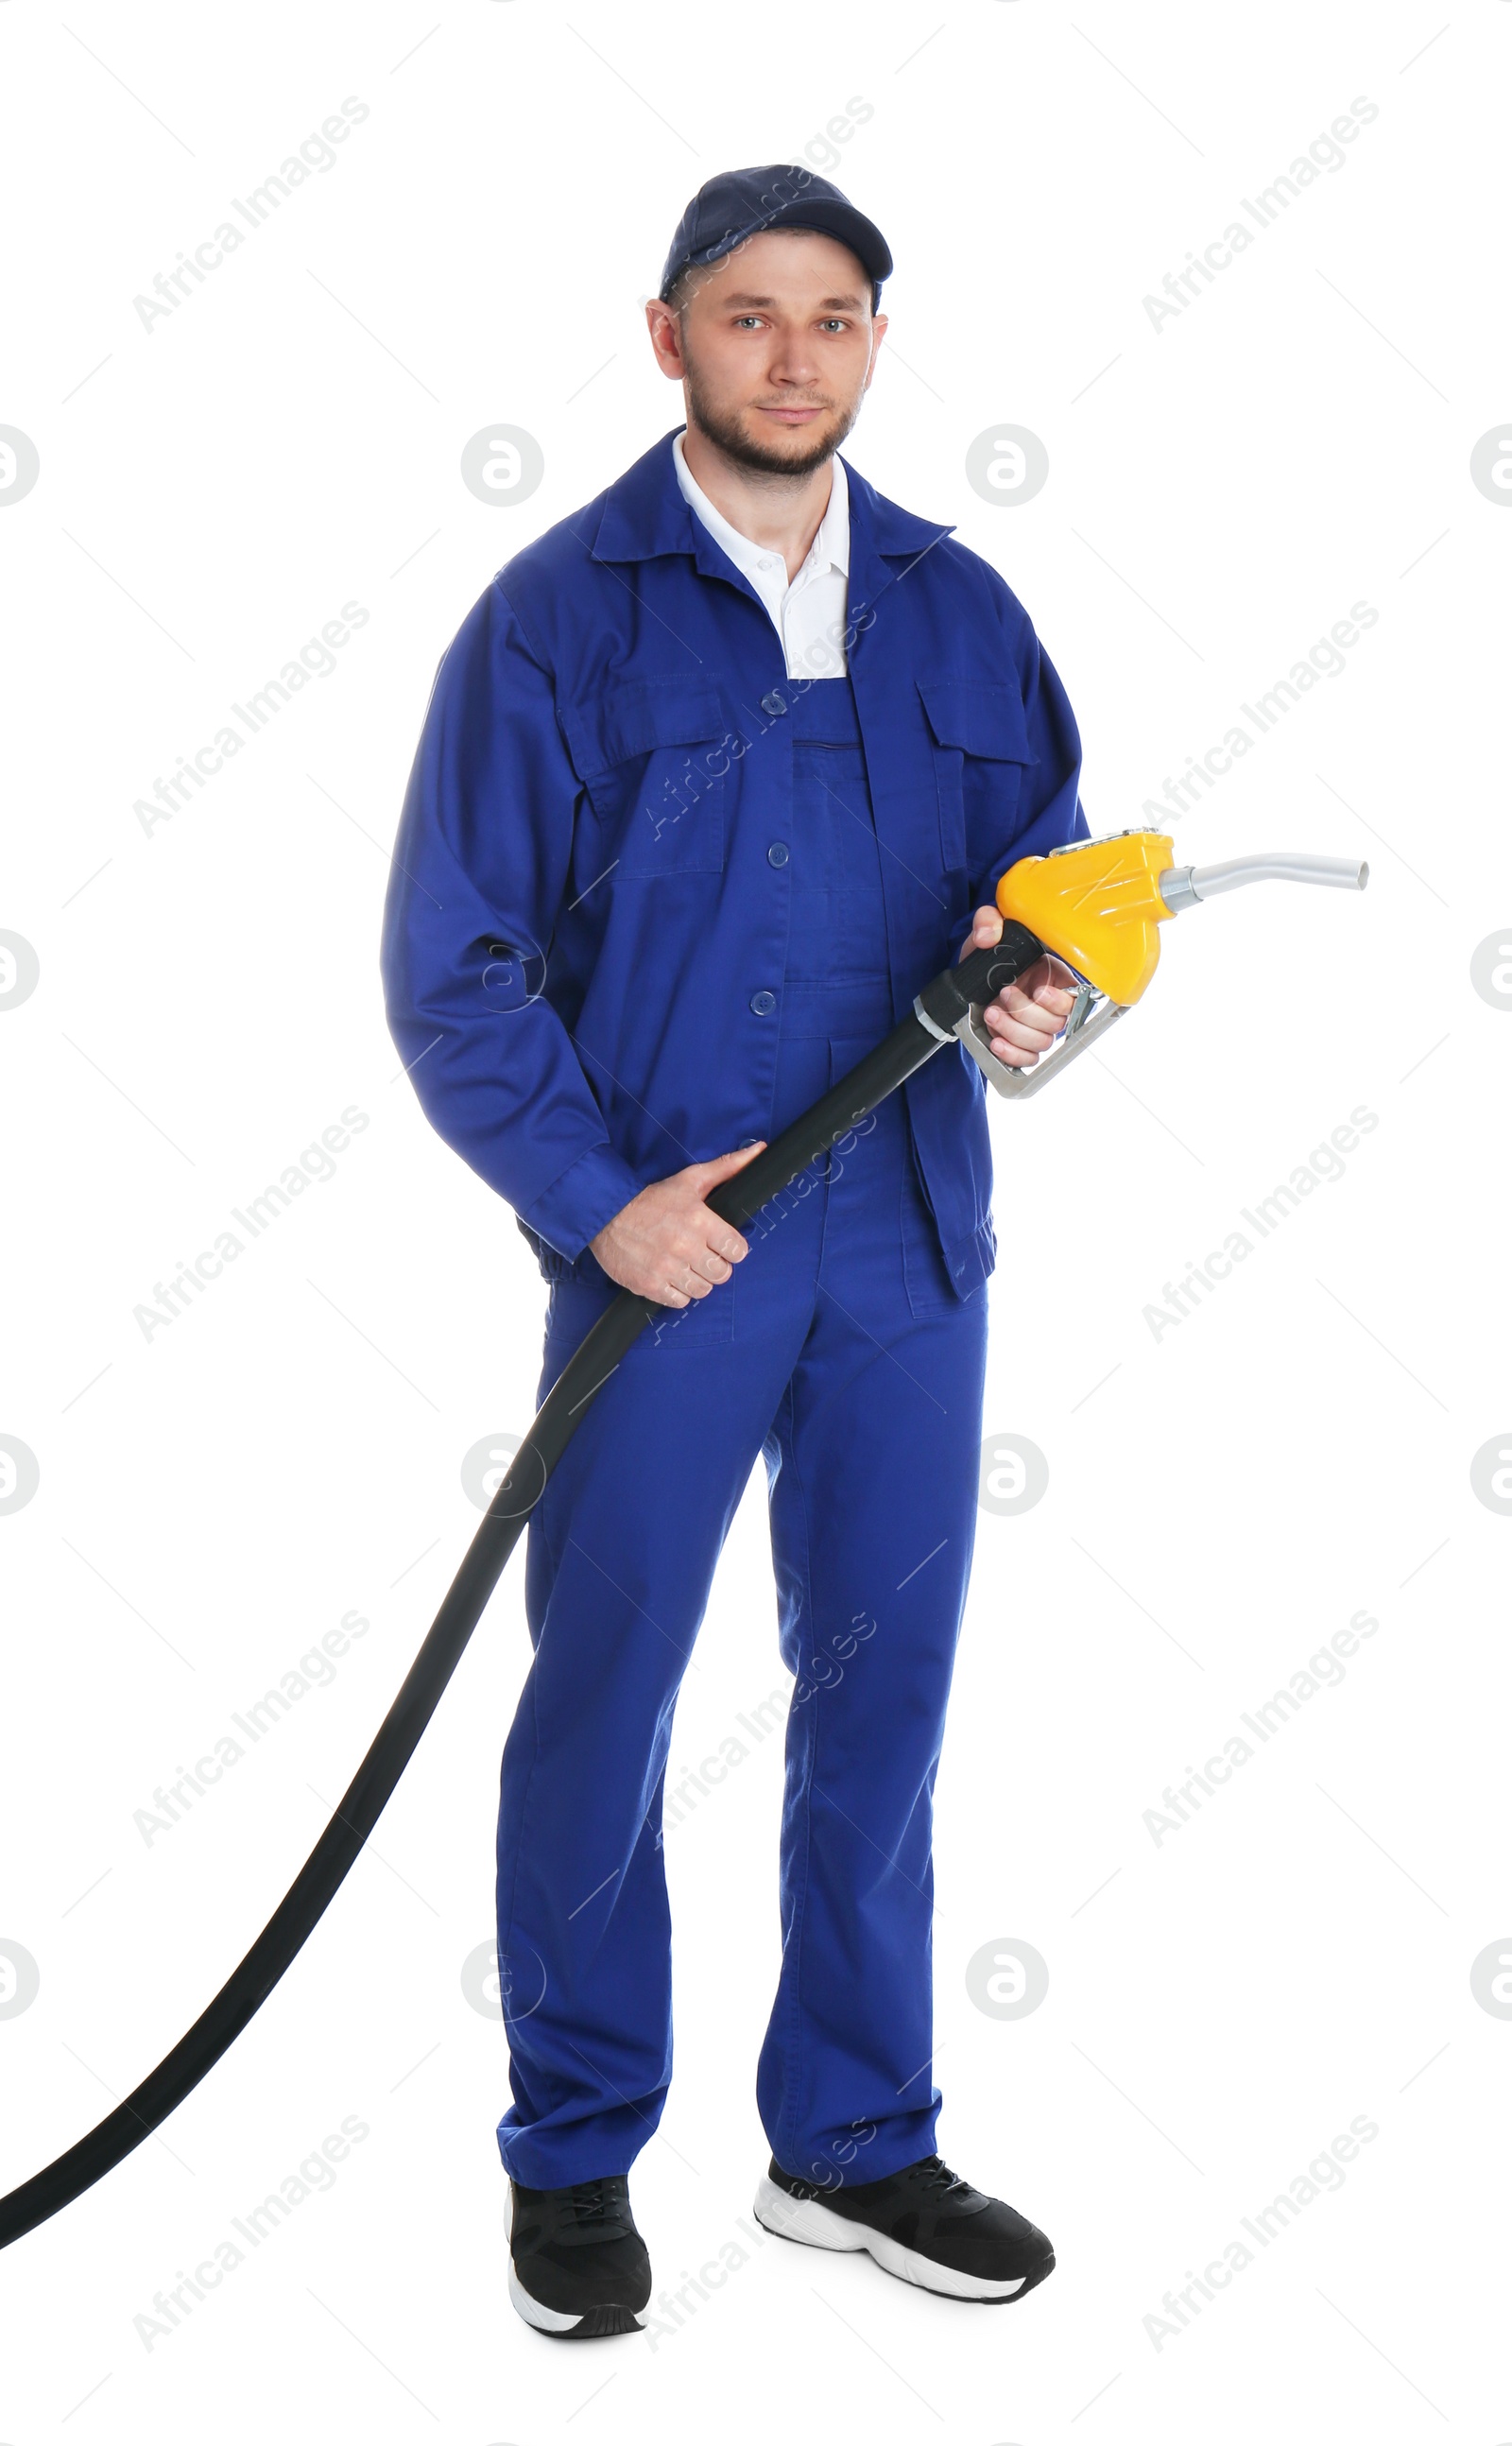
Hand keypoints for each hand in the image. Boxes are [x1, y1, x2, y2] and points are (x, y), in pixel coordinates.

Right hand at [590, 1143, 765, 1305]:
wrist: (605, 1214)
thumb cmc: (652, 1198)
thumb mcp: (691, 1178)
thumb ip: (727, 1167)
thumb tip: (759, 1151)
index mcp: (699, 1220)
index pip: (738, 1250)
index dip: (732, 1248)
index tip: (721, 1243)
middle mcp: (685, 1246)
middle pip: (722, 1274)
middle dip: (715, 1265)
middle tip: (701, 1254)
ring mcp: (666, 1269)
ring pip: (703, 1290)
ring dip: (697, 1279)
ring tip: (685, 1264)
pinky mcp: (649, 1286)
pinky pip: (680, 1302)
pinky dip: (678, 1292)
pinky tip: (670, 1275)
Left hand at [958, 906, 1079, 1068]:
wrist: (965, 981)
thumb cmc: (987, 954)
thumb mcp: (986, 930)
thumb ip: (988, 921)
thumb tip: (987, 935)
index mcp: (1053, 977)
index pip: (1075, 996)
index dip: (1060, 999)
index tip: (1037, 990)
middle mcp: (1048, 1005)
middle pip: (1056, 1023)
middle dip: (1027, 1012)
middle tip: (1004, 994)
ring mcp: (1035, 1027)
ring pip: (1042, 1042)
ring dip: (1015, 1031)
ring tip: (991, 1013)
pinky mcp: (1019, 1044)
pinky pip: (1028, 1059)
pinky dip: (1013, 1054)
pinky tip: (996, 1042)